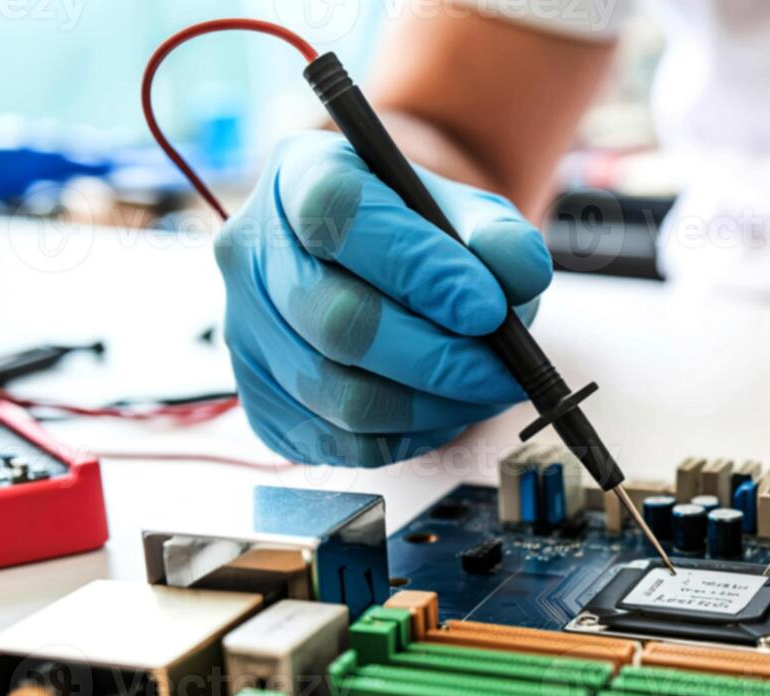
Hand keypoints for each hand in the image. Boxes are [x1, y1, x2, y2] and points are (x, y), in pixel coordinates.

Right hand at [215, 131, 551, 465]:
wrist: (385, 270)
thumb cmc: (423, 236)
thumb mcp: (466, 213)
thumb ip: (499, 235)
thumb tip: (521, 276)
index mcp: (298, 178)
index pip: (339, 216)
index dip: (418, 268)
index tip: (487, 308)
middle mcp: (254, 253)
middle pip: (336, 321)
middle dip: (438, 358)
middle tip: (504, 372)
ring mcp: (248, 332)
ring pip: (339, 395)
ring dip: (431, 406)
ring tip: (484, 391)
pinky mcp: (263, 401)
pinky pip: (339, 443)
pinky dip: (407, 437)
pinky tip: (443, 410)